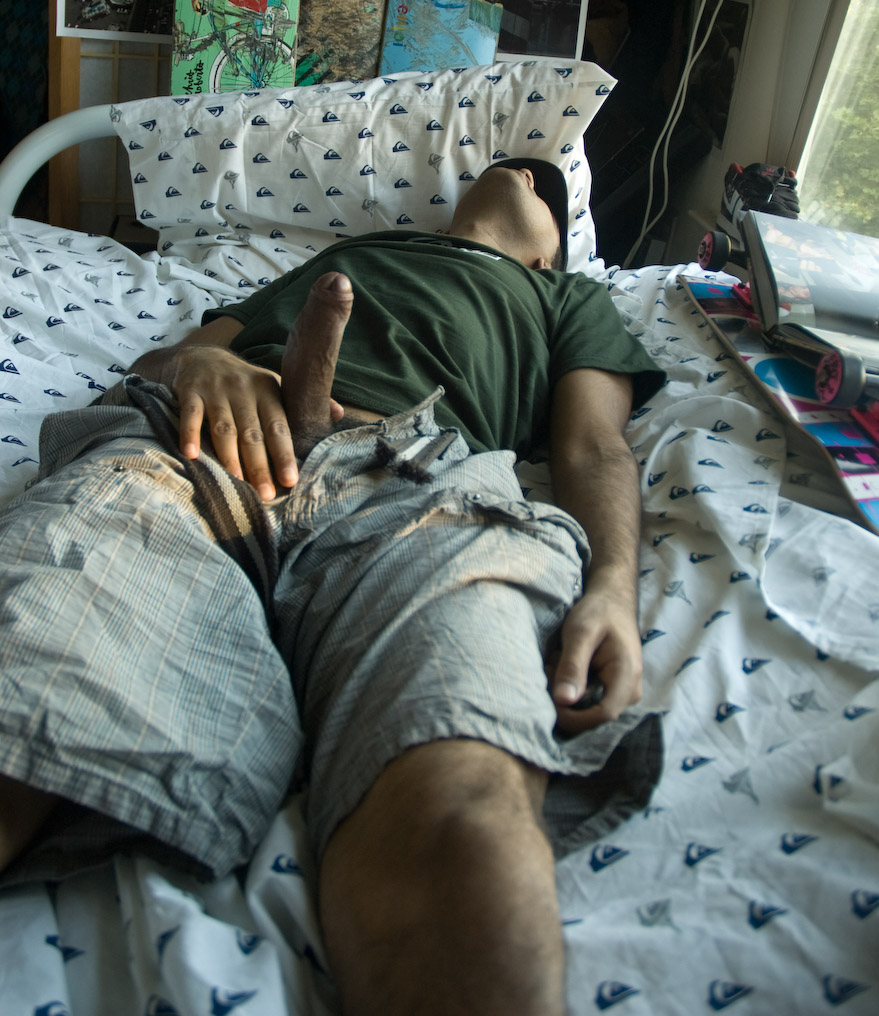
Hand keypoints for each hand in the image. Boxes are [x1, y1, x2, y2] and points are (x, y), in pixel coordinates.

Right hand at [139, 272, 351, 499]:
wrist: (201, 356)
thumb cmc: (244, 382)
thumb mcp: (274, 385)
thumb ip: (301, 403)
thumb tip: (339, 414)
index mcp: (268, 391)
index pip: (279, 427)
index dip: (284, 454)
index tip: (291, 480)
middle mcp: (243, 390)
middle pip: (252, 433)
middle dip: (260, 465)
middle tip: (267, 494)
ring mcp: (216, 390)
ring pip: (224, 428)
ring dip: (229, 456)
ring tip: (237, 482)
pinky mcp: (190, 391)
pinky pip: (190, 415)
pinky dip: (189, 434)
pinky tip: (191, 455)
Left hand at [546, 584, 642, 733]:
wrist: (612, 602)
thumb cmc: (598, 613)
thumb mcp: (580, 633)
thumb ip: (573, 666)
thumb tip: (563, 701)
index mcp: (627, 676)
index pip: (603, 715)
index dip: (573, 715)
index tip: (550, 696)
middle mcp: (630, 692)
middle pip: (593, 716)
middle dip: (566, 701)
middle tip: (551, 668)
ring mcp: (622, 694)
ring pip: (587, 710)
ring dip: (566, 693)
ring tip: (557, 663)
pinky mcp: (612, 692)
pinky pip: (587, 702)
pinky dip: (570, 689)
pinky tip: (563, 668)